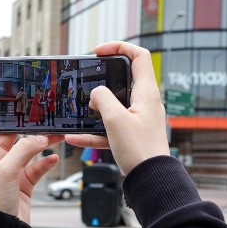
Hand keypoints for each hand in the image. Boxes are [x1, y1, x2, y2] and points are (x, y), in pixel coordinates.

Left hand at [0, 75, 62, 222]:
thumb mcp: (7, 172)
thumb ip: (24, 150)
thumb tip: (40, 138)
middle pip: (8, 129)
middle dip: (22, 119)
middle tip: (34, 104)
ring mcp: (10, 168)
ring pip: (27, 146)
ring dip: (41, 140)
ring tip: (56, 132)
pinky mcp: (23, 181)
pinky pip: (37, 165)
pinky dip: (46, 160)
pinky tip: (54, 157)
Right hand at [65, 42, 169, 174]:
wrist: (150, 180)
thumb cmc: (139, 150)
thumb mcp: (115, 119)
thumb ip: (102, 98)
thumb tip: (96, 93)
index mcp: (147, 93)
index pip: (139, 56)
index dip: (119, 47)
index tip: (99, 52)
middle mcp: (145, 103)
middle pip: (124, 79)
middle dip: (103, 79)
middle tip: (87, 80)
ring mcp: (139, 119)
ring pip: (114, 106)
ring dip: (96, 108)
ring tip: (80, 110)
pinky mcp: (132, 136)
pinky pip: (110, 128)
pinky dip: (94, 132)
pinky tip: (76, 138)